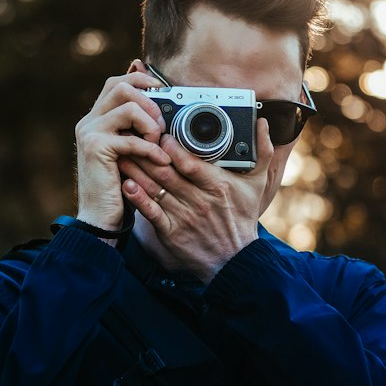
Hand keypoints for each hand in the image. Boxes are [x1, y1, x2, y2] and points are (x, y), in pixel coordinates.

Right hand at [75, 71, 171, 231]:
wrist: (99, 217)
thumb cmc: (119, 186)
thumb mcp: (131, 151)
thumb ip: (138, 128)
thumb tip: (159, 102)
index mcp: (96, 118)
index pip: (117, 82)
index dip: (142, 80)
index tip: (163, 92)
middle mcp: (88, 121)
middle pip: (120, 85)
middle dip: (149, 101)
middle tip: (160, 125)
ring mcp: (89, 132)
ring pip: (128, 105)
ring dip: (150, 123)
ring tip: (157, 143)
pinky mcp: (96, 148)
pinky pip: (132, 138)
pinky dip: (151, 149)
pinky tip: (160, 160)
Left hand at [120, 119, 272, 283]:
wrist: (234, 260)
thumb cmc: (242, 218)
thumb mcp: (257, 185)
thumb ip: (262, 153)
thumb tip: (264, 124)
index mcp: (218, 186)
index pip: (191, 163)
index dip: (172, 147)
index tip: (161, 134)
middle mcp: (200, 201)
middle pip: (167, 172)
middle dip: (146, 153)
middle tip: (131, 137)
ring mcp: (184, 217)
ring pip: (155, 189)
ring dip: (136, 170)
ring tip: (122, 153)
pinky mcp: (171, 233)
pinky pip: (151, 213)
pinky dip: (138, 199)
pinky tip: (126, 185)